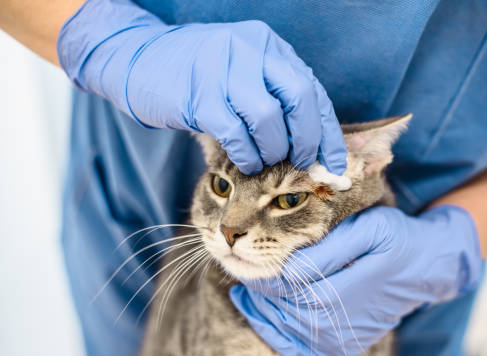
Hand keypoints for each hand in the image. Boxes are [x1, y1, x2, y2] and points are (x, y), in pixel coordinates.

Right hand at [57, 0, 346, 174]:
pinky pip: (235, 133)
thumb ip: (277, 103)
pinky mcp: (199, 94)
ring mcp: (224, 69)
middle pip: (299, 99)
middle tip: (302, 165)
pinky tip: (243, 161)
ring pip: (268, 119)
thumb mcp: (244, 77)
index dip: (328, 134)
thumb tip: (314, 152)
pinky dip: (246, 154)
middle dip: (306, 141)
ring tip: (264, 162)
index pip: (312, 91)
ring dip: (272, 151)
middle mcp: (251, 50)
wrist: (140, 60)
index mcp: (269, 47)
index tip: (337, 166)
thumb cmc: (200, 79)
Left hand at [229, 205, 482, 355]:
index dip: (262, 268)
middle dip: (256, 286)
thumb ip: (329, 247)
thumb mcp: (369, 229)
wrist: (426, 269)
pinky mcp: (343, 349)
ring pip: (286, 328)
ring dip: (258, 310)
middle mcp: (342, 318)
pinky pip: (299, 351)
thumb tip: (290, 265)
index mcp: (346, 283)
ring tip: (243, 289)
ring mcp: (342, 338)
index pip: (289, 280)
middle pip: (282, 305)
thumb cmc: (395, 239)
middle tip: (234, 264)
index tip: (243, 252)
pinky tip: (259, 316)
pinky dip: (274, 334)